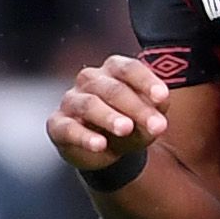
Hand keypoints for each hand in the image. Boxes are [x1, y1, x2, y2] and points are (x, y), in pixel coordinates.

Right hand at [49, 53, 170, 179]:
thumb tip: (157, 119)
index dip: (146, 82)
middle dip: (135, 108)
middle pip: (113, 89)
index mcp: (113, 70)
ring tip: (126, 129)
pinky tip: (100, 145)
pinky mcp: (57, 124)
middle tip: (155, 126)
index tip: (162, 98)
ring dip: (109, 117)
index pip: (129, 69)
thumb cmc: (128, 124)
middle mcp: (90, 80)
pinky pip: (69, 128)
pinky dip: (84, 137)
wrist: (105, 149)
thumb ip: (155, 114)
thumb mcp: (147, 119)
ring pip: (89, 104)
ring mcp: (71, 101)